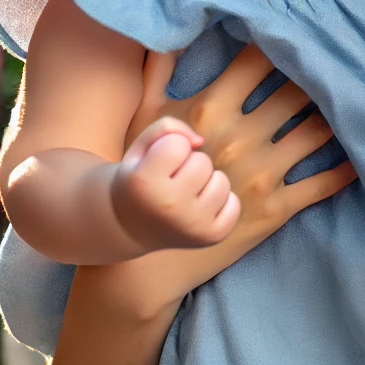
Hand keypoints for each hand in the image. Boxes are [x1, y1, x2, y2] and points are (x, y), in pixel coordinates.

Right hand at [109, 119, 240, 251]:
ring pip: (221, 181)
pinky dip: (221, 201)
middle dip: (189, 164)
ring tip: (185, 194)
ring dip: (206, 182)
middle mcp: (170, 207)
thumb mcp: (140, 148)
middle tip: (171, 181)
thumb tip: (200, 141)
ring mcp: (193, 225)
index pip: (178, 144)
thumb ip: (166, 127)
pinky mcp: (211, 237)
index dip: (168, 149)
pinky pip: (234, 203)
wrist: (130, 227)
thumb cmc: (139, 180)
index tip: (155, 165)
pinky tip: (198, 207)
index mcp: (145, 183)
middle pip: (203, 162)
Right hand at [126, 43, 356, 248]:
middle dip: (321, 73)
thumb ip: (159, 68)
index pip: (257, 62)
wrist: (149, 235)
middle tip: (344, 56)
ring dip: (340, 113)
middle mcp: (239, 139)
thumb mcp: (146, 116)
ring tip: (360, 94)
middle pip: (296, 93)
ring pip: (316, 132)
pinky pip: (322, 183)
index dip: (283, 41)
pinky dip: (347, 166)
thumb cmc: (147, 169)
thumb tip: (172, 26)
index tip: (305, 27)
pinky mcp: (275, 208)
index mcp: (209, 111)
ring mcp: (260, 174)